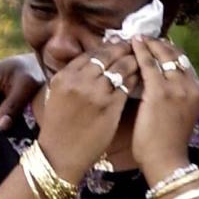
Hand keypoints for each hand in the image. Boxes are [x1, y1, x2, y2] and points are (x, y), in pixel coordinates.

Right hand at [37, 42, 136, 179]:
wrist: (60, 155)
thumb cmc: (59, 127)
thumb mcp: (58, 95)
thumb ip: (73, 77)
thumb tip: (94, 62)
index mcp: (64, 76)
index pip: (91, 53)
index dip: (108, 47)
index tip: (118, 44)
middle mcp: (79, 81)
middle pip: (107, 56)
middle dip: (123, 49)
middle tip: (134, 46)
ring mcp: (96, 93)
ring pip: (120, 67)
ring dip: (133, 61)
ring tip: (141, 59)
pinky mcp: (110, 107)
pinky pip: (128, 86)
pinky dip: (136, 78)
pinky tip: (141, 78)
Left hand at [129, 36, 198, 178]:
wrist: (166, 161)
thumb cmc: (168, 142)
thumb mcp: (180, 113)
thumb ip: (175, 93)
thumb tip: (160, 77)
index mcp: (198, 90)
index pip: (184, 61)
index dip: (169, 49)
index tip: (155, 43)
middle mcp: (191, 85)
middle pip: (175, 54)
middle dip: (158, 42)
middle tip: (143, 36)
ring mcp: (177, 88)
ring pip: (162, 55)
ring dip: (149, 43)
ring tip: (136, 38)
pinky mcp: (160, 92)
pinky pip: (148, 64)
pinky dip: (140, 52)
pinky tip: (132, 45)